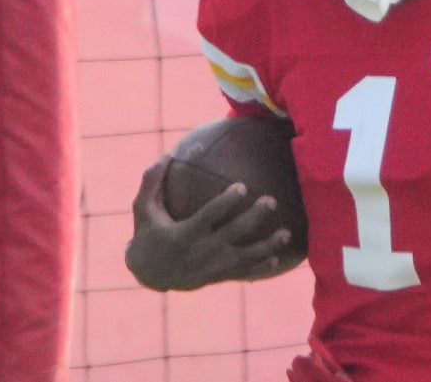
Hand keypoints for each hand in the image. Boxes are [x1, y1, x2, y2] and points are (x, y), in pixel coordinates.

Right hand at [125, 154, 293, 290]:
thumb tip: (167, 153)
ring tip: (287, 233)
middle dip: (253, 217)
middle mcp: (201, 251)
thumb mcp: (143, 208)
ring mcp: (212, 267)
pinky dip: (260, 268)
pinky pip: (242, 273)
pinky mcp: (217, 277)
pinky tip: (277, 259)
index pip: (209, 216)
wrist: (149, 275)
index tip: (242, 186)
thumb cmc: (148, 234)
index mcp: (185, 233)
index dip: (225, 202)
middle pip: (233, 233)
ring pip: (245, 257)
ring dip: (267, 245)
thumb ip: (152, 181)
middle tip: (271, 200)